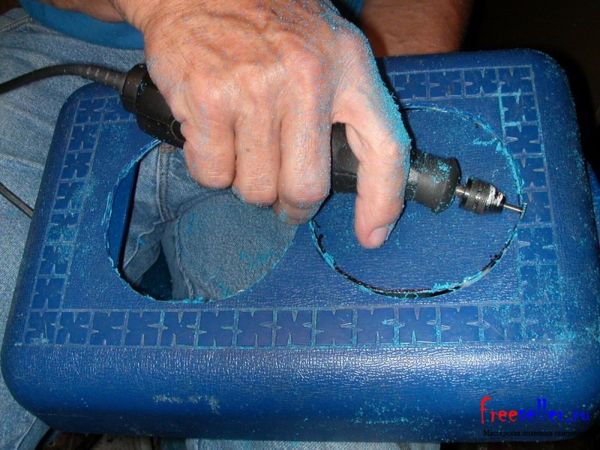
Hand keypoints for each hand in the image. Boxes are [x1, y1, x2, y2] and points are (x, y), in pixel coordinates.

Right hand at [114, 0, 409, 247]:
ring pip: (255, 189)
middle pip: (307, 188)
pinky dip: (210, 166)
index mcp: (349, 67)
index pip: (384, 149)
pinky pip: (212, 173)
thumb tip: (353, 176)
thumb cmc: (269, 23)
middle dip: (291, 204)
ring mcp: (256, 90)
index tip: (371, 235)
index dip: (381, 202)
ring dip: (247, 181)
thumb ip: (346, 104)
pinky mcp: (209, 100)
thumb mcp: (328, 48)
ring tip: (242, 147)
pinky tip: (212, 135)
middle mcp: (309, 79)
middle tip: (281, 195)